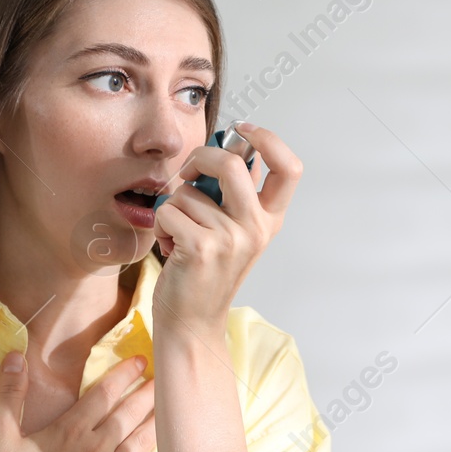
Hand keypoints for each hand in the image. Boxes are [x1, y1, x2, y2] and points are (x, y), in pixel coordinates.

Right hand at [0, 351, 159, 451]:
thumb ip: (10, 394)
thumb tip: (14, 356)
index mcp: (71, 429)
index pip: (105, 393)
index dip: (124, 374)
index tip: (140, 361)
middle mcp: (96, 449)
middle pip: (129, 414)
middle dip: (147, 394)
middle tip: (165, 379)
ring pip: (141, 443)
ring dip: (158, 424)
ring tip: (174, 410)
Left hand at [151, 122, 301, 332]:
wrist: (192, 322)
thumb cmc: (205, 272)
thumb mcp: (233, 231)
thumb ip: (236, 193)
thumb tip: (231, 144)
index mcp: (270, 220)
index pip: (290, 168)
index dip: (268, 138)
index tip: (242, 129)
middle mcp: (256, 228)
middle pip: (233, 163)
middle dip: (200, 158)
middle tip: (189, 174)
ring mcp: (231, 239)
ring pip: (188, 191)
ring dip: (173, 207)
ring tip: (180, 234)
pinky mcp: (201, 248)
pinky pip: (169, 210)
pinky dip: (160, 224)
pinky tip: (170, 246)